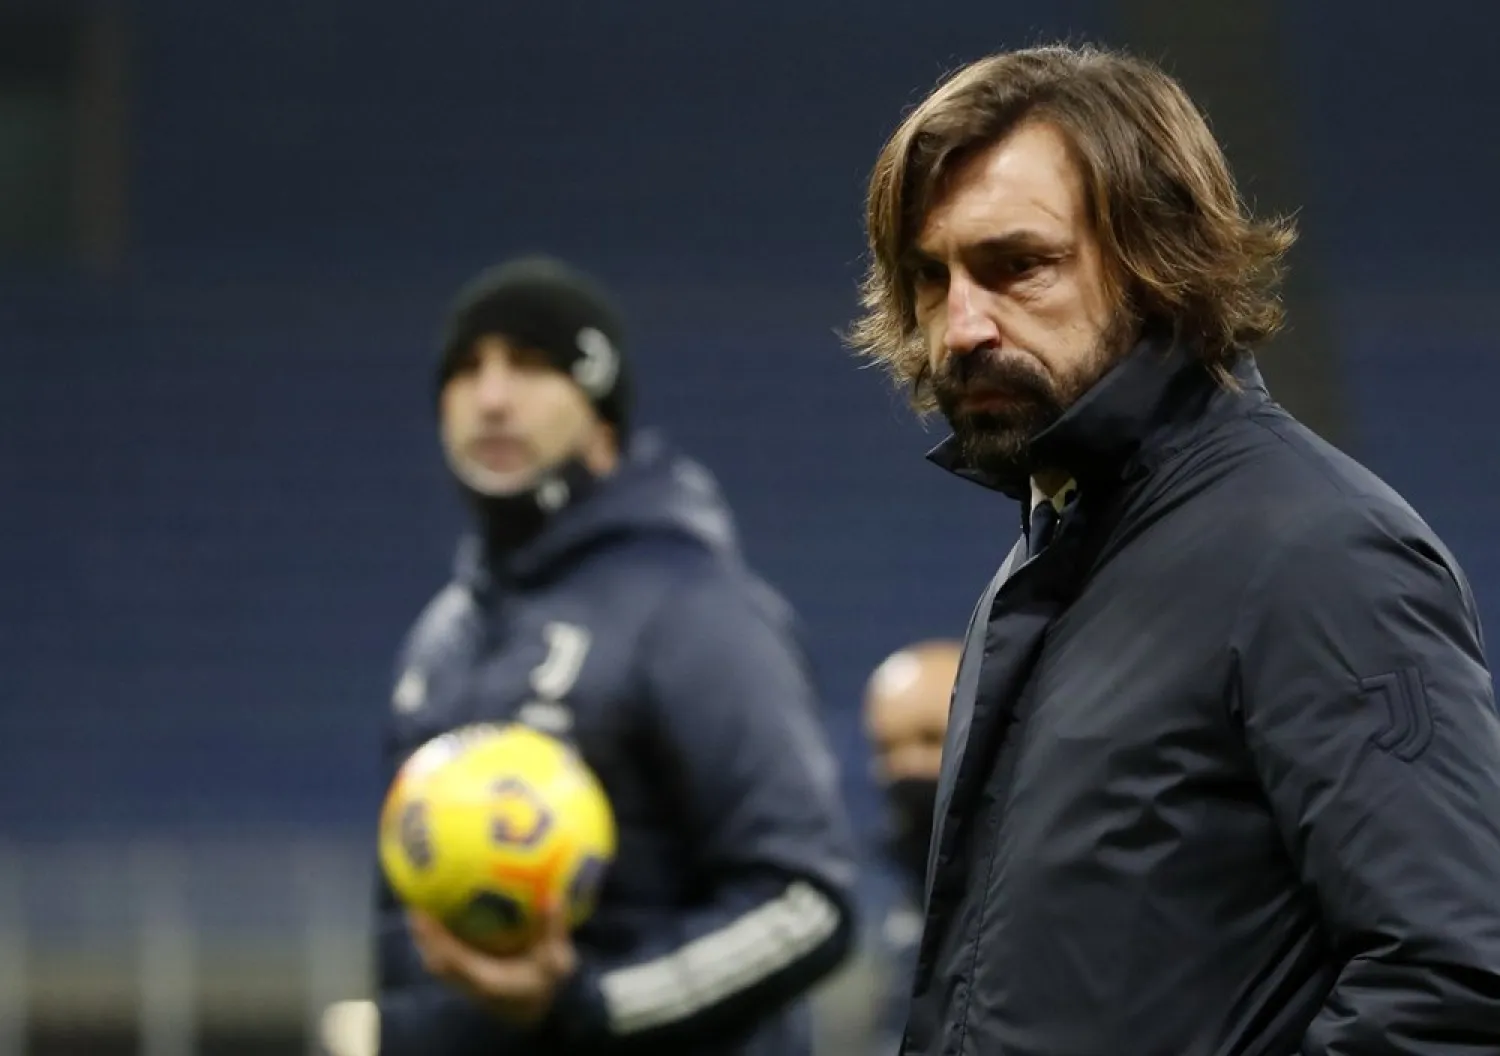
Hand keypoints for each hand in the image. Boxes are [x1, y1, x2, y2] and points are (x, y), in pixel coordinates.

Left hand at [409, 902, 577, 1026]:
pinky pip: (443, 960)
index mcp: (488, 980)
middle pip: (437, 962)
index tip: (430, 916)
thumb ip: (553, 930)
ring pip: (436, 962)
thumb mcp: (557, 960)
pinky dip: (435, 942)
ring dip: (425, 939)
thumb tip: (553, 896)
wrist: (535, 1008)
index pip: (457, 962)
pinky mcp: (465, 981)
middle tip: (415, 906)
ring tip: (418, 908)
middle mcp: (472, 984)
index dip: (440, 941)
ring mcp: (466, 984)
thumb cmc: (546, 983)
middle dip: (424, 937)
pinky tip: (435, 918)